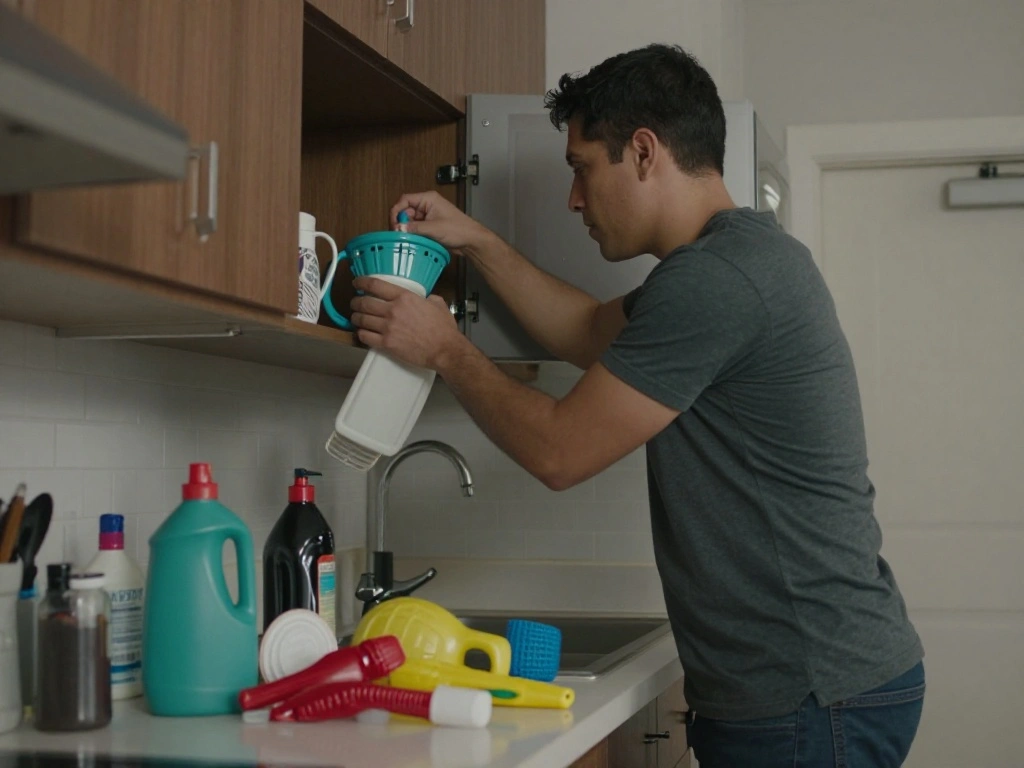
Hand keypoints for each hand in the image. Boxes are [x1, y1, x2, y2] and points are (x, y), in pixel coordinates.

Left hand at [350, 277, 464, 370]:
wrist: (445, 350)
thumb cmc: (443, 330)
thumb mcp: (437, 304)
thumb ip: (427, 298)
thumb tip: (424, 298)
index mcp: (404, 297)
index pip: (375, 285)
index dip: (362, 282)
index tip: (357, 283)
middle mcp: (393, 310)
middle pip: (364, 302)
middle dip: (355, 302)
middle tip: (355, 303)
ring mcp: (388, 328)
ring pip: (361, 319)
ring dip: (355, 318)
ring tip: (356, 318)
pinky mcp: (387, 344)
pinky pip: (365, 336)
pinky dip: (360, 333)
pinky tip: (362, 332)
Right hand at [390, 191, 492, 257]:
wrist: (471, 240)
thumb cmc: (459, 229)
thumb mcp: (434, 228)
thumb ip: (414, 228)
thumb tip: (398, 228)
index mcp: (428, 199)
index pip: (405, 200)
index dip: (397, 211)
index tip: (394, 223)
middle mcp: (427, 205)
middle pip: (405, 211)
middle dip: (401, 222)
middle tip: (398, 234)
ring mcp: (428, 216)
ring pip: (409, 221)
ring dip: (407, 230)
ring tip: (406, 239)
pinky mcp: (429, 226)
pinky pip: (415, 229)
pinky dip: (412, 234)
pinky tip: (412, 241)